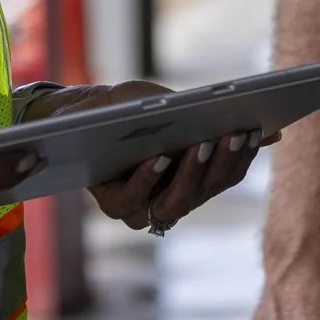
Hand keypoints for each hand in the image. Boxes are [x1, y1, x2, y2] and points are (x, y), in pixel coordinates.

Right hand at [42, 80, 263, 232]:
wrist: (123, 119)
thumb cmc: (102, 116)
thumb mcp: (93, 110)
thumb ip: (84, 115)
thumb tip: (64, 120)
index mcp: (115, 198)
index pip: (130, 199)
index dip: (144, 181)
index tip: (159, 156)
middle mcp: (148, 210)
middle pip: (176, 200)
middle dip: (193, 171)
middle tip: (205, 140)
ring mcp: (180, 199)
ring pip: (207, 190)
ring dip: (225, 162)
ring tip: (237, 131)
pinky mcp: (205, 185)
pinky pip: (226, 177)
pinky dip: (241, 154)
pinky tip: (255, 130)